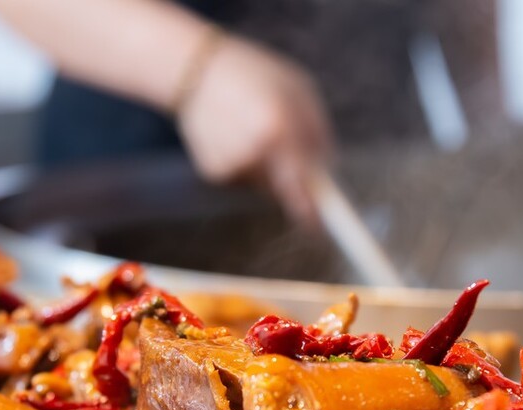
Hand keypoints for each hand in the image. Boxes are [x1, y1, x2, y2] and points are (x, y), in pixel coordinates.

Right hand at [176, 35, 332, 225]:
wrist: (196, 69)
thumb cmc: (256, 74)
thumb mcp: (299, 90)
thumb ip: (317, 133)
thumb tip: (327, 174)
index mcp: (277, 129)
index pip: (299, 185)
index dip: (311, 212)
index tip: (319, 226)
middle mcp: (252, 153)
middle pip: (285, 188)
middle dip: (293, 177)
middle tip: (286, 145)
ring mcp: (230, 165)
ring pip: (264, 184)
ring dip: (269, 166)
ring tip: (254, 126)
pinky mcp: (213, 171)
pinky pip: (244, 178)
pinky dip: (247, 162)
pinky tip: (235, 133)